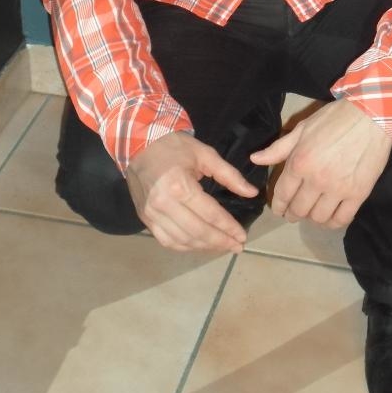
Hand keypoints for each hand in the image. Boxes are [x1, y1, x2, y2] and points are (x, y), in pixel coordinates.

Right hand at [125, 132, 258, 253]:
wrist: (140, 145)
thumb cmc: (175, 147)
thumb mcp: (205, 154)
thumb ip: (229, 175)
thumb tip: (252, 193)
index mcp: (179, 185)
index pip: (210, 214)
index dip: (228, 227)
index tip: (242, 236)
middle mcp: (164, 203)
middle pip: (198, 231)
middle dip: (221, 242)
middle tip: (238, 246)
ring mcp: (152, 214)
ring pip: (183, 240)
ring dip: (205, 247)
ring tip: (222, 247)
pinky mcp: (145, 219)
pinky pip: (167, 240)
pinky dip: (185, 246)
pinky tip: (200, 245)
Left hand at [250, 99, 391, 228]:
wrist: (371, 116)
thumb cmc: (333, 119)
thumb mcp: (302, 129)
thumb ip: (278, 148)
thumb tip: (254, 159)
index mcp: (299, 163)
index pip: (283, 194)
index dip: (278, 206)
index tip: (279, 210)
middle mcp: (316, 180)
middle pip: (299, 209)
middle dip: (293, 214)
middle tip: (294, 213)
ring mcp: (338, 189)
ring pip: (318, 218)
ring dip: (312, 218)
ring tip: (312, 212)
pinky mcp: (358, 194)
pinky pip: (341, 219)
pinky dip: (333, 222)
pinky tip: (330, 216)